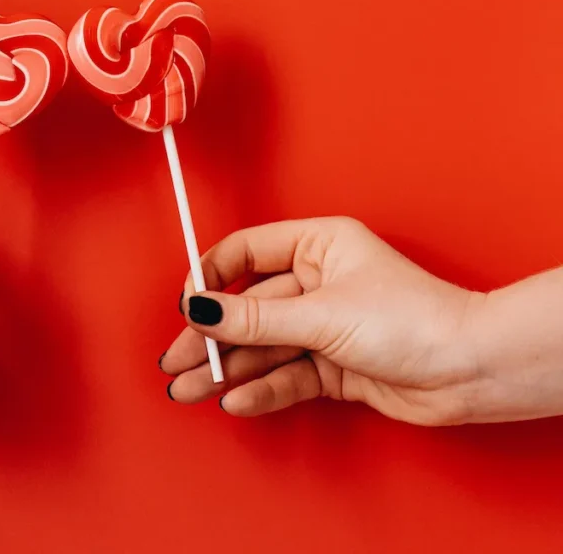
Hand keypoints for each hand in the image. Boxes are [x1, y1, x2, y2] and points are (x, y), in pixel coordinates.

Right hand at [162, 217, 484, 425]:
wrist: (470, 371)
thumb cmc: (414, 320)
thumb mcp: (321, 314)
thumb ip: (254, 317)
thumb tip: (199, 309)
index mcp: (318, 246)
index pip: (245, 253)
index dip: (209, 278)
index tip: (185, 306)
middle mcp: (317, 282)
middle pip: (247, 308)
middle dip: (210, 338)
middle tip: (176, 361)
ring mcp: (324, 326)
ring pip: (262, 347)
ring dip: (227, 370)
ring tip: (191, 390)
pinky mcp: (333, 365)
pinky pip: (286, 375)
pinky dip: (262, 388)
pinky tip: (237, 400)